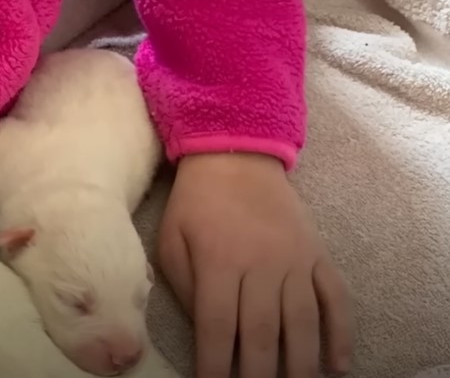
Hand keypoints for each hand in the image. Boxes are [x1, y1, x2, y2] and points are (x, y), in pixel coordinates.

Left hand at [157, 152, 353, 377]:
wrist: (236, 156)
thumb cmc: (195, 204)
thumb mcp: (171, 240)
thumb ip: (183, 287)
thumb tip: (202, 334)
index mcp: (218, 261)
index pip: (218, 326)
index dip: (216, 364)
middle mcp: (261, 264)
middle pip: (263, 332)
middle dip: (258, 373)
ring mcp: (295, 260)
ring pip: (303, 322)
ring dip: (300, 363)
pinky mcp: (318, 254)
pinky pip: (335, 298)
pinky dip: (340, 333)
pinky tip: (337, 365)